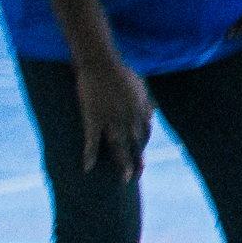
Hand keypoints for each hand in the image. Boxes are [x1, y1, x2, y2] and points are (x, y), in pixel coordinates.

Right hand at [76, 53, 151, 180]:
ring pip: (119, 146)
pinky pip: (92, 141)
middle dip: (138, 161)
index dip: (143, 146)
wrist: (101, 62)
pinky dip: (89, 155)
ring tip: (125, 180)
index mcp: (140, 110)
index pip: (145, 133)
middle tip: (137, 177)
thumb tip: (154, 111)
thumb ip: (147, 101)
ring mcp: (112, 119)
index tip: (140, 155)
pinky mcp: (93, 118)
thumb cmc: (120, 71)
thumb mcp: (140, 86)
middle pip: (136, 144)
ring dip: (122, 164)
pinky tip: (87, 169)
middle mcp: (129, 117)